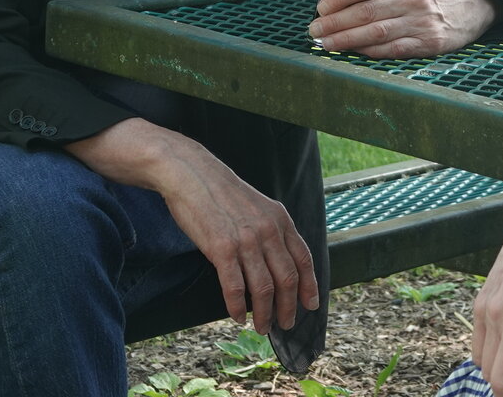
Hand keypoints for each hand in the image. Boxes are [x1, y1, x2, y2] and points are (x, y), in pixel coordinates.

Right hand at [66, 120, 319, 334]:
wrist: (191, 174)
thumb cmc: (222, 193)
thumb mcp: (258, 206)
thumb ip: (272, 230)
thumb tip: (279, 261)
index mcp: (280, 219)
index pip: (303, 259)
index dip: (309, 286)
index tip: (311, 305)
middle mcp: (268, 230)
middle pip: (287, 279)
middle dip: (289, 307)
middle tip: (285, 325)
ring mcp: (246, 240)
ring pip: (264, 288)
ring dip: (265, 313)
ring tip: (262, 328)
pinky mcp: (221, 248)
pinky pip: (235, 287)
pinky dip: (238, 307)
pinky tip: (238, 317)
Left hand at [308, 0, 496, 56]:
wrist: (468, 6)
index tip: (321, 8)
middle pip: (366, 12)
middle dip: (335, 23)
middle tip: (315, 30)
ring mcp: (421, 22)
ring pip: (376, 33)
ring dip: (346, 40)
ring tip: (326, 44)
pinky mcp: (428, 43)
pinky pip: (392, 49)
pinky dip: (369, 51)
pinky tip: (353, 52)